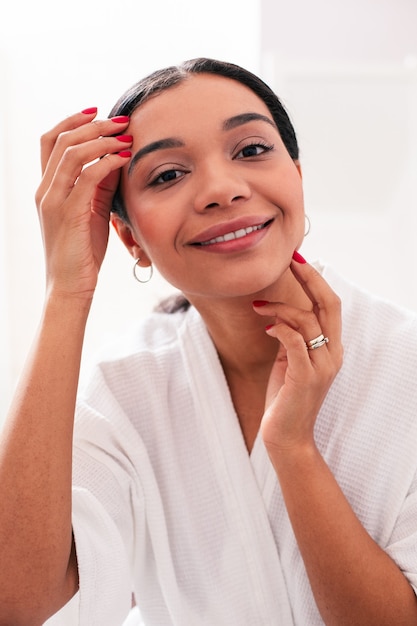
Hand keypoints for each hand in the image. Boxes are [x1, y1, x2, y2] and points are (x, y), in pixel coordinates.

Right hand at [35, 109, 131, 299]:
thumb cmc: (82, 253)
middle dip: (93, 124)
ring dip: (102, 139)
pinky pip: (87, 176)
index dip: (72, 121)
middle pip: (62, 139)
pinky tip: (124, 160)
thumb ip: (100, 187)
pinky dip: (107, 162)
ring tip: (125, 137)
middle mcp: (45, 190)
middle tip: (121, 121)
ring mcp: (53, 200)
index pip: (51, 141)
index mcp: (47, 188)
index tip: (98, 113)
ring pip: (72, 153)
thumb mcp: (92, 213)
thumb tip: (116, 160)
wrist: (70, 286)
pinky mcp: (68, 213)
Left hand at [253, 253, 342, 451]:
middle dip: (309, 278)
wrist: (285, 436)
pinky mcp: (305, 377)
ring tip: (257, 307)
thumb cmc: (284, 397)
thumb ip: (292, 338)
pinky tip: (265, 327)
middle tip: (289, 261)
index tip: (297, 260)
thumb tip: (279, 315)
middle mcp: (333, 354)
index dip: (316, 280)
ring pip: (307, 320)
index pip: (330, 305)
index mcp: (331, 348)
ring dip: (279, 307)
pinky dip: (279, 327)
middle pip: (329, 304)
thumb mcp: (290, 361)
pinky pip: (294, 341)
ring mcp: (321, 366)